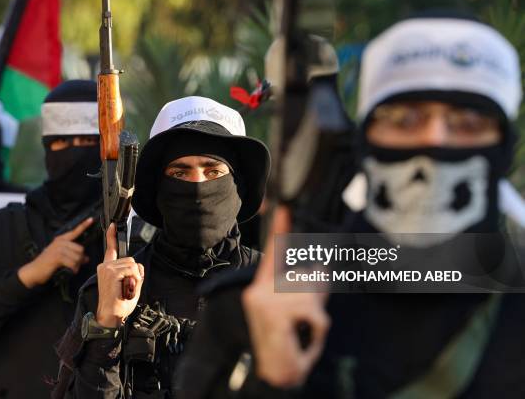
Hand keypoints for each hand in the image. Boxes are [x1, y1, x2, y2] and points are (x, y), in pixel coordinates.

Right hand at [17, 217, 93, 288]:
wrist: (33, 271)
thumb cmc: (47, 264)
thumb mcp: (60, 257)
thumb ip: (73, 255)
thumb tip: (86, 258)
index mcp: (60, 240)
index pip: (74, 231)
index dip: (84, 225)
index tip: (91, 219)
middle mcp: (60, 242)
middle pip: (80, 249)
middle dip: (80, 259)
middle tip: (75, 265)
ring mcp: (58, 249)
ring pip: (78, 257)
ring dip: (77, 265)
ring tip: (71, 269)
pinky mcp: (57, 257)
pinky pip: (73, 263)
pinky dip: (73, 269)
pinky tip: (70, 271)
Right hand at [96, 223, 144, 327]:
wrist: (111, 316)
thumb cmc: (119, 304)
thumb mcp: (128, 285)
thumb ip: (131, 273)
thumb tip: (136, 267)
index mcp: (107, 268)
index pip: (110, 249)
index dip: (111, 236)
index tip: (112, 225)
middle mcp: (105, 266)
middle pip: (131, 260)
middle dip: (135, 273)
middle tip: (128, 288)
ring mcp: (107, 268)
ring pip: (133, 265)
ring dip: (134, 278)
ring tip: (126, 290)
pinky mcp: (111, 272)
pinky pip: (132, 270)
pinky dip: (133, 280)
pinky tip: (125, 289)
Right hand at [242, 206, 329, 387]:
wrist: (272, 376)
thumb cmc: (285, 347)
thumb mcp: (297, 316)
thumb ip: (310, 292)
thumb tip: (323, 269)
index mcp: (262, 289)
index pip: (274, 254)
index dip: (280, 230)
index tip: (285, 207)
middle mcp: (259, 292)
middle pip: (307, 277)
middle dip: (317, 298)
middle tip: (310, 321)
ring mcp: (264, 303)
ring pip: (311, 296)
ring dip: (317, 320)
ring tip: (302, 336)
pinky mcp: (273, 315)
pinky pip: (314, 314)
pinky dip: (317, 330)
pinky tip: (302, 342)